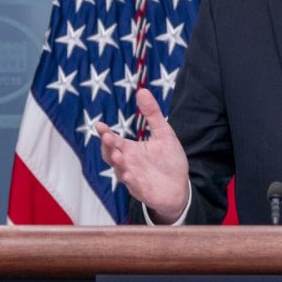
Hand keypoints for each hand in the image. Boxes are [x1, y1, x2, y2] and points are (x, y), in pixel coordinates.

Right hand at [98, 88, 189, 222]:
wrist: (180, 187)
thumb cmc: (169, 160)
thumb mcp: (163, 133)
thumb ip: (152, 114)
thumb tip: (142, 90)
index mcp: (130, 149)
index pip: (113, 140)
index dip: (105, 133)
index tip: (100, 125)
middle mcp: (128, 163)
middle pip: (111, 155)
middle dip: (108, 146)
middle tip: (108, 137)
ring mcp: (133, 178)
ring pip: (120, 171)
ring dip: (118, 164)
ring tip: (118, 155)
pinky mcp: (142, 191)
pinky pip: (134, 187)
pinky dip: (131, 181)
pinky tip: (130, 176)